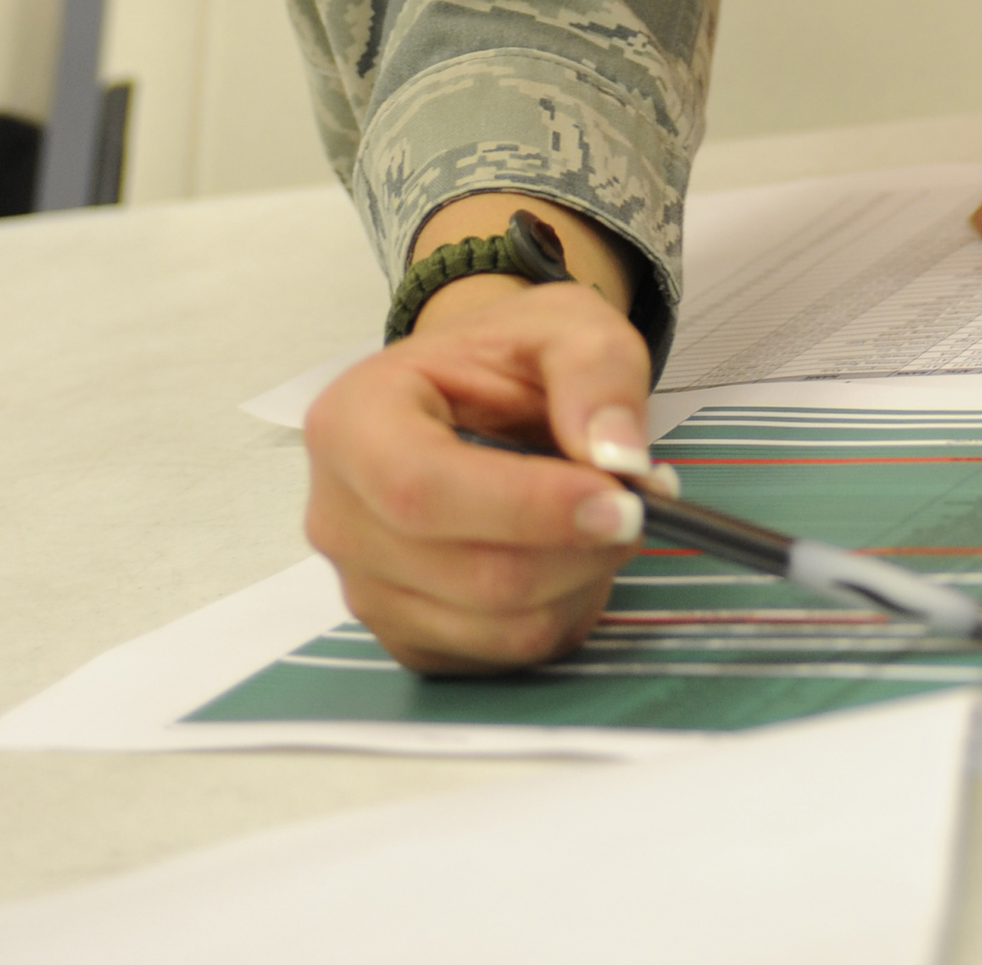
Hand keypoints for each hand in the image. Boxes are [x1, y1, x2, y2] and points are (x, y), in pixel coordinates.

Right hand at [304, 198, 656, 674]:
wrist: (476, 392)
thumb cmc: (507, 356)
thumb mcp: (564, 326)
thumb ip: (597, 373)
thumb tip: (618, 457)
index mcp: (354, 420)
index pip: (423, 488)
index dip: (528, 508)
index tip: (620, 501)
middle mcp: (341, 517)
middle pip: (472, 575)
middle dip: (579, 548)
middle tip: (641, 502)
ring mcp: (367, 589)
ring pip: (500, 627)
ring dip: (581, 581)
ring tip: (605, 519)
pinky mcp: (409, 638)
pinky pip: (506, 655)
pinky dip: (563, 612)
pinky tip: (570, 555)